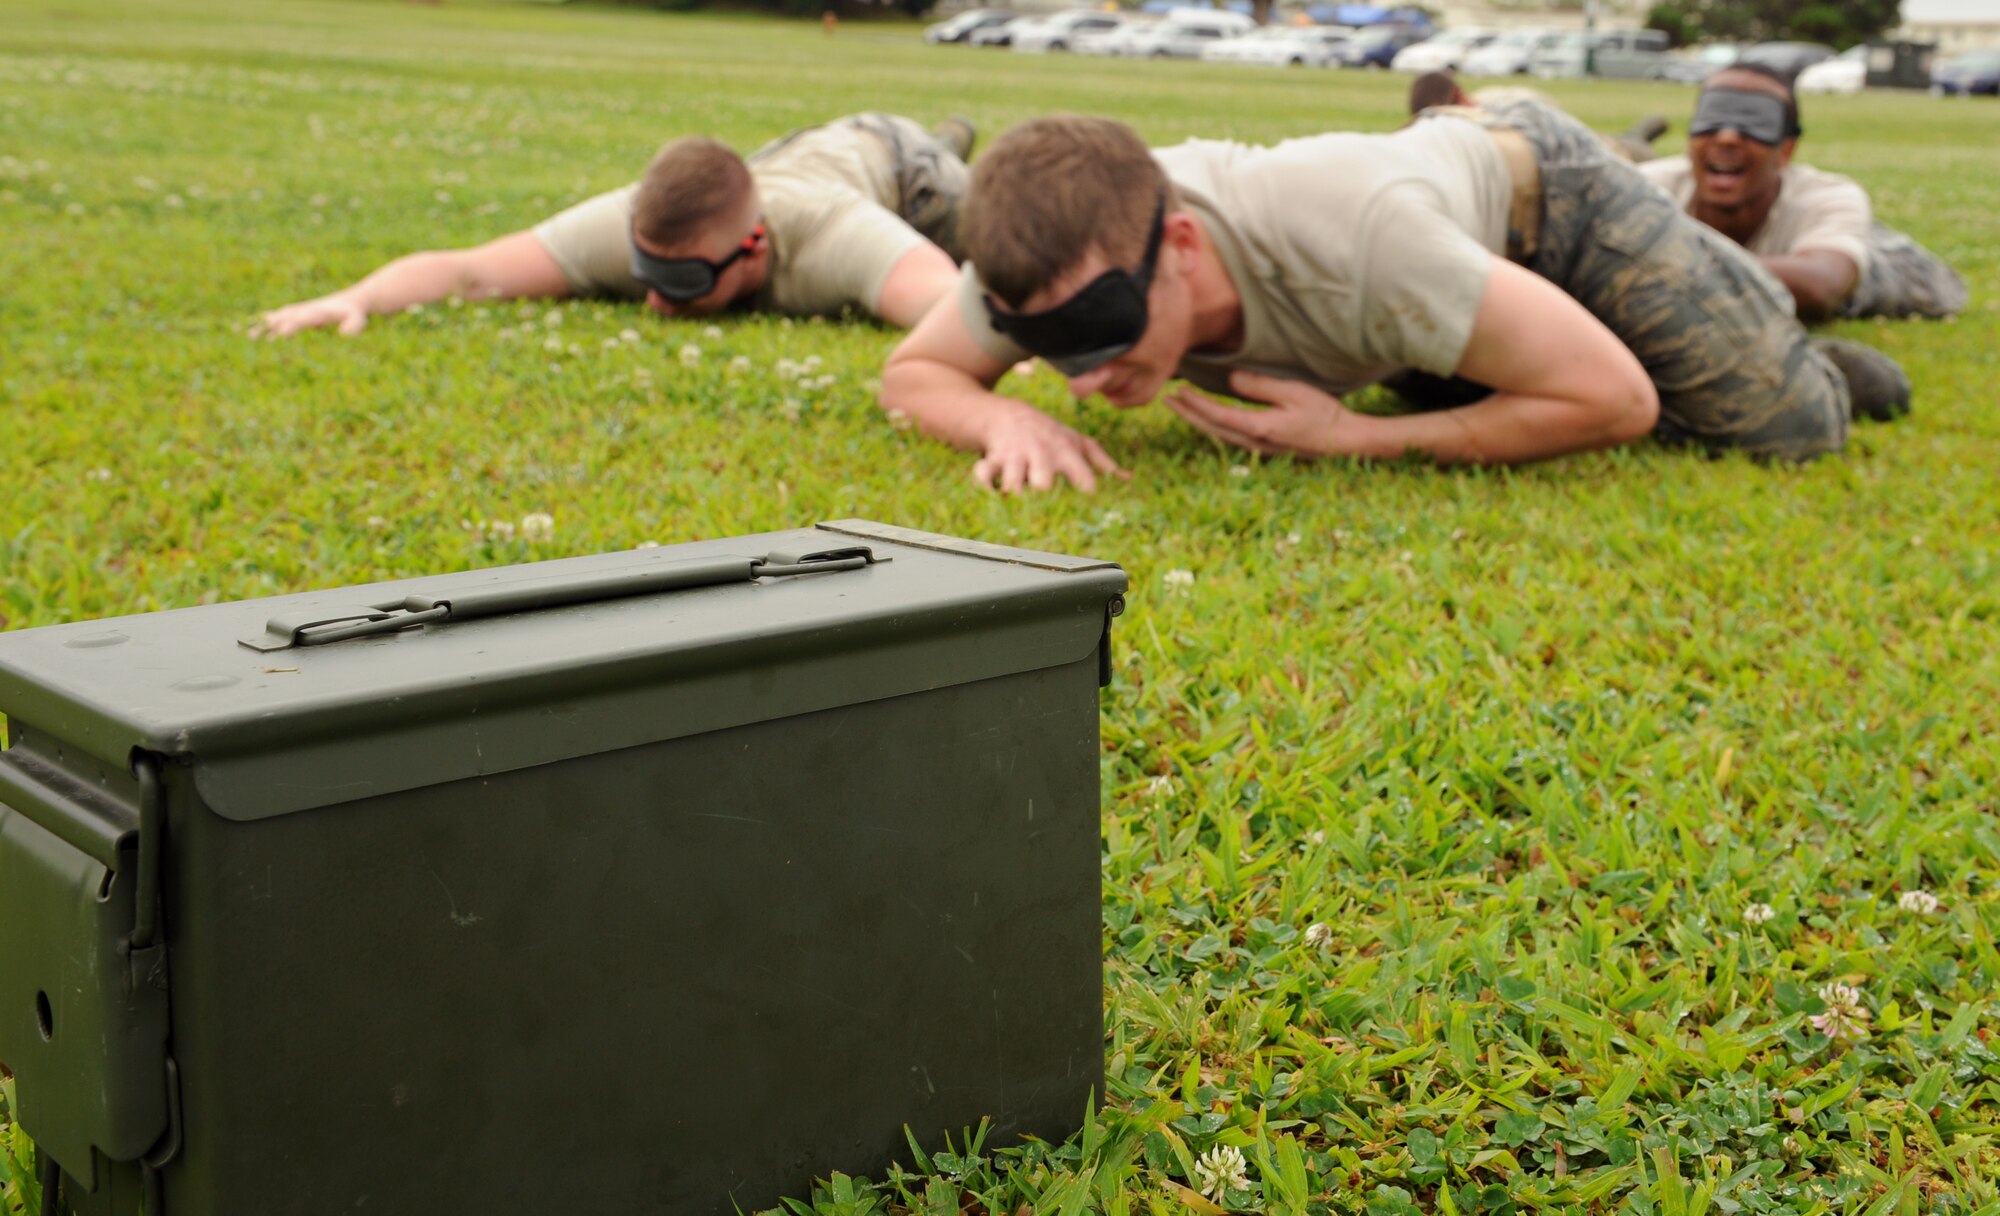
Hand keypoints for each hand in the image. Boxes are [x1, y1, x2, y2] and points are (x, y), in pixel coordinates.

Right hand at [255, 292, 369, 338]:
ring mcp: (301, 311)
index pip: (302, 320)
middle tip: (256, 336)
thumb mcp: (358, 320)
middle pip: (285, 318)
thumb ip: (353, 326)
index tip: (282, 333)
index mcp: (317, 312)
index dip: (292, 325)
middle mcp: (305, 310)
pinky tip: (257, 329)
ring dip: (265, 326)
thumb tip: (344, 334)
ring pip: (279, 318)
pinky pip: (281, 317)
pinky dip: (269, 321)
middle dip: (272, 327)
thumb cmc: (354, 314)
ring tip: (250, 336)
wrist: (349, 302)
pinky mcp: (300, 313)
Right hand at [972, 408, 1127, 492]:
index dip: (1086, 492)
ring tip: (1019, 504)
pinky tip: (992, 496)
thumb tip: (1127, 479)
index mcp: (1065, 453)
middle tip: (1047, 506)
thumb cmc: (1048, 435)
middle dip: (1044, 495)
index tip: (1088, 504)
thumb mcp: (1076, 441)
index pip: (1081, 476)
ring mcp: (1015, 457)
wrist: (1009, 415)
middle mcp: (1041, 455)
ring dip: (1015, 496)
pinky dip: (985, 487)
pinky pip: (984, 475)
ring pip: (1013, 482)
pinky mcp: (993, 460)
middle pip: (1043, 482)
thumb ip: (1101, 461)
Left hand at [1163, 370, 1353, 457]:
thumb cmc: (1323, 414)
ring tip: (1180, 406)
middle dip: (1187, 414)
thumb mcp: (1294, 393)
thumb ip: (1261, 387)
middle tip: (1166, 399)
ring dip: (1197, 420)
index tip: (1176, 392)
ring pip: (1218, 434)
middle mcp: (1253, 442)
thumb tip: (1231, 381)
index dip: (1194, 405)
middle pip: (1211, 428)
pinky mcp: (1263, 446)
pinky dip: (1213, 424)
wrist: (1345, 441)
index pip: (1217, 416)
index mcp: (1259, 428)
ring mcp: (1258, 447)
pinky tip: (1208, 417)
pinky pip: (1229, 435)